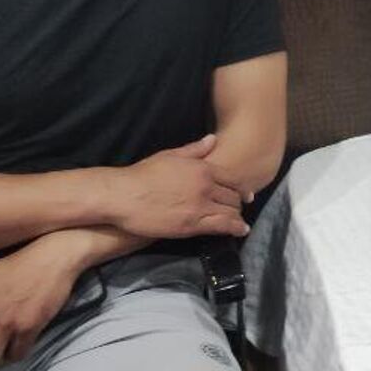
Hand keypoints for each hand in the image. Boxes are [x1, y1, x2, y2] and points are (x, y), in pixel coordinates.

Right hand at [108, 134, 249, 239]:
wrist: (123, 195)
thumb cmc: (142, 175)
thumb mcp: (169, 156)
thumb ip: (194, 150)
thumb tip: (213, 139)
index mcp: (202, 168)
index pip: (233, 179)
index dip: (242, 188)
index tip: (246, 194)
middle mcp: (205, 186)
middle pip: (234, 196)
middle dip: (238, 204)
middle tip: (238, 209)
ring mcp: (200, 206)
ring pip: (231, 212)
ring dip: (237, 217)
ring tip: (239, 222)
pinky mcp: (192, 224)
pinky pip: (222, 226)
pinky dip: (235, 229)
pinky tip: (239, 231)